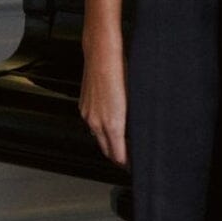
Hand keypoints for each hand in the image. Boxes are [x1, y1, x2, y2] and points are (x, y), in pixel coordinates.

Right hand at [79, 43, 128, 167]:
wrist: (102, 54)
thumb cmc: (122, 72)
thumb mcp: (134, 99)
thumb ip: (134, 120)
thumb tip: (138, 133)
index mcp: (112, 123)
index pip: (118, 155)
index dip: (126, 163)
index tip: (134, 166)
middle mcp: (96, 122)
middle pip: (106, 150)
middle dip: (117, 158)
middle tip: (129, 161)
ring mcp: (88, 115)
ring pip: (98, 138)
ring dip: (109, 144)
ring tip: (121, 146)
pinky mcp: (83, 107)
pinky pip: (92, 126)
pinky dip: (101, 131)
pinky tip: (109, 127)